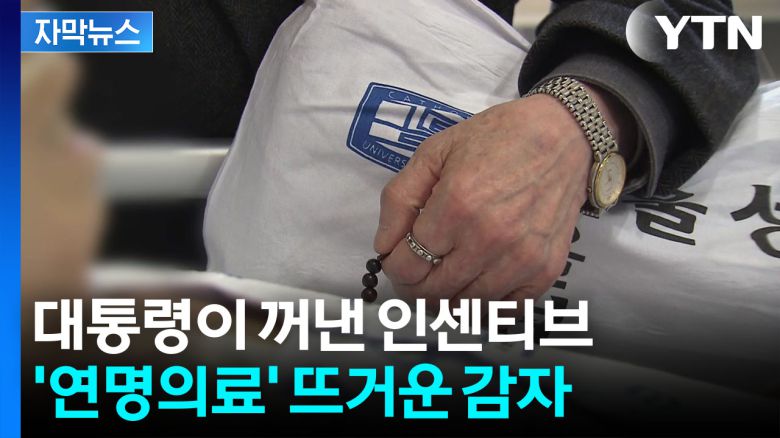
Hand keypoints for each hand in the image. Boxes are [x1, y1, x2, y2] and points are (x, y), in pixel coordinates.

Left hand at [373, 84, 632, 305]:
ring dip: (446, 298)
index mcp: (455, 206)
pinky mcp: (545, 271)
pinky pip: (503, 313)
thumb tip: (383, 248)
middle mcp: (488, 239)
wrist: (562, 136)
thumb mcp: (434, 153)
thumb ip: (399, 199)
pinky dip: (483, 307)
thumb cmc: (494, 139)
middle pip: (431, 293)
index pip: (406, 266)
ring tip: (444, 277)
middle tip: (415, 272)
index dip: (392, 267)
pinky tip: (476, 285)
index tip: (396, 259)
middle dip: (413, 287)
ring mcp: (520, 260)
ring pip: (464, 308)